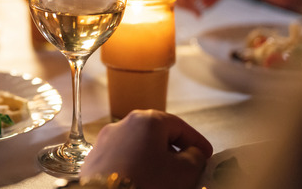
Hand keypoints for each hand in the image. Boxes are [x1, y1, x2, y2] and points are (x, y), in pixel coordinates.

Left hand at [80, 110, 212, 188]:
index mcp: (147, 120)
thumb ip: (195, 157)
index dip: (196, 141)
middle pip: (156, 133)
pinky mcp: (94, 158)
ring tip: (165, 175)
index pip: (179, 126)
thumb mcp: (184, 171)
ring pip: (137, 145)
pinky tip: (142, 179)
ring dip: (153, 157)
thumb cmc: (148, 182)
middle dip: (174, 149)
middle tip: (188, 165)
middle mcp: (123, 123)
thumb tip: (193, 153)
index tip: (207, 154)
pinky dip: (135, 165)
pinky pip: (122, 157)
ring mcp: (105, 140)